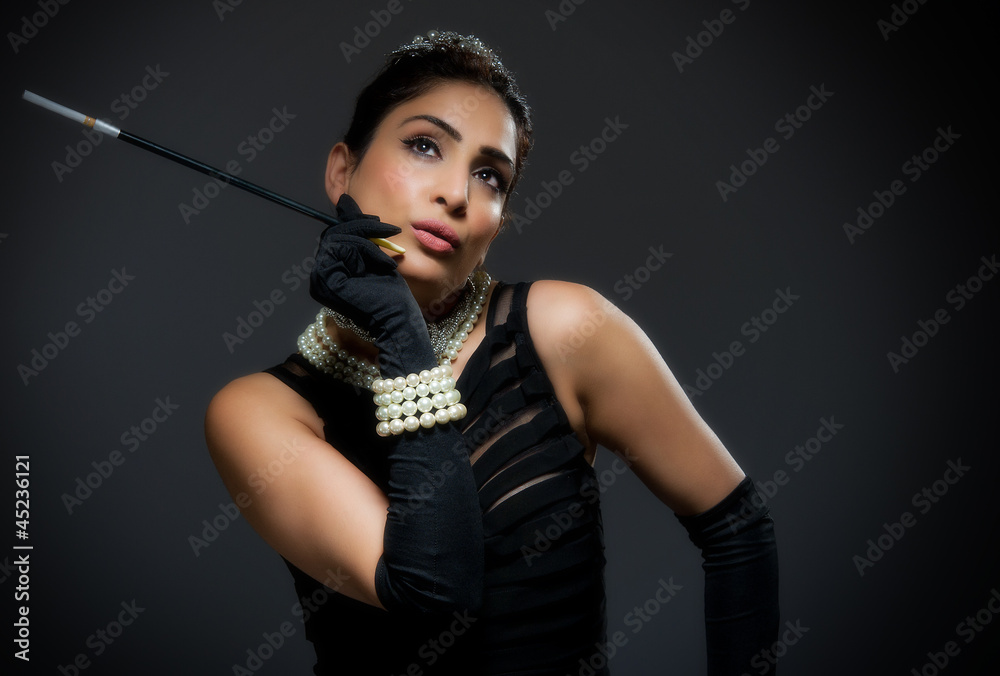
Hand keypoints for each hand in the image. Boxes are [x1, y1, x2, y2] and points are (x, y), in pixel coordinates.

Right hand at [309, 194, 435, 375]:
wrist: (398, 320)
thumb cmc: (390, 295)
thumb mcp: (374, 255)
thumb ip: (358, 231)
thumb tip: (344, 201)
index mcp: (329, 271)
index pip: (335, 235)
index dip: (356, 224)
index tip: (383, 226)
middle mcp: (319, 275)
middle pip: (333, 233)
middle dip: (363, 227)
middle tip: (389, 232)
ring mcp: (320, 278)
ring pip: (337, 237)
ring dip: (368, 241)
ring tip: (388, 257)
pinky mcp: (327, 278)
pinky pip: (342, 246)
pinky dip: (366, 250)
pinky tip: (382, 264)